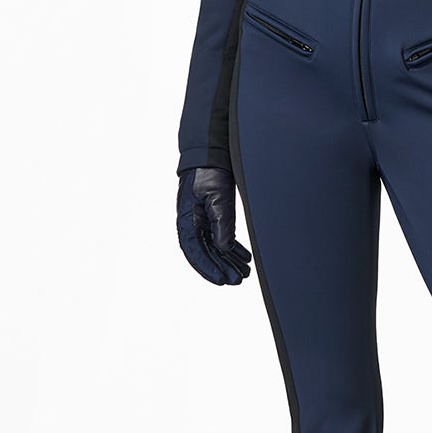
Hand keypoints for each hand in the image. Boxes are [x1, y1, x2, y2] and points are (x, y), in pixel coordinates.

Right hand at [177, 167, 252, 285]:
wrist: (211, 152)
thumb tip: (224, 249)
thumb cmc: (209, 171)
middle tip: (238, 280)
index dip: (208, 268)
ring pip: (214, 247)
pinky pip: (220, 236)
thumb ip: (221, 224)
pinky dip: (232, 248)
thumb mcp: (218, 198)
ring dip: (228, 260)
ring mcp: (201, 219)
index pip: (195, 251)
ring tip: (244, 272)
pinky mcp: (212, 214)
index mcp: (187, 220)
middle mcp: (192, 223)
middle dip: (222, 268)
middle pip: (206, 253)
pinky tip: (243, 256)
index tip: (222, 280)